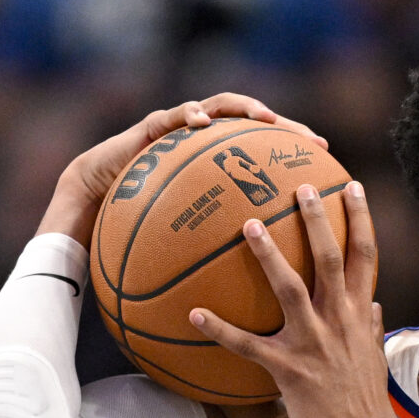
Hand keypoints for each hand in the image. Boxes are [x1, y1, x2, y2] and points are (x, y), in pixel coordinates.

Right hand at [38, 94, 321, 241]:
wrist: (88, 211)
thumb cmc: (136, 235)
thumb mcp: (183, 253)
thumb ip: (215, 263)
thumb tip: (249, 308)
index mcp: (220, 175)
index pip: (268, 162)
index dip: (298, 163)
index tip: (331, 173)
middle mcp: (204, 150)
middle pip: (253, 130)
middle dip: (283, 129)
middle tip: (310, 140)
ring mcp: (179, 134)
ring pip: (218, 109)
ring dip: (242, 109)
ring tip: (264, 118)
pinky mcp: (149, 130)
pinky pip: (169, 117)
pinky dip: (186, 115)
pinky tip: (201, 122)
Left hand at [191, 179, 398, 417]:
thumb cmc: (367, 401)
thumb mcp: (374, 356)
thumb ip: (372, 327)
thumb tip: (372, 305)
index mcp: (360, 313)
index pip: (365, 255)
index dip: (360, 218)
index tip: (350, 187)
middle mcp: (341, 320)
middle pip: (329, 259)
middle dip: (316, 219)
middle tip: (298, 186)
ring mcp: (315, 344)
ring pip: (291, 289)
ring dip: (269, 255)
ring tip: (247, 225)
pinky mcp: (290, 371)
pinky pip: (249, 346)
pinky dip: (220, 330)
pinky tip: (194, 314)